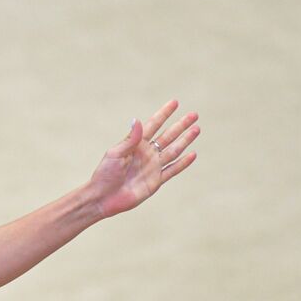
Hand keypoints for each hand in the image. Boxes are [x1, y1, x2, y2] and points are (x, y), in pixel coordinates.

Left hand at [87, 98, 199, 218]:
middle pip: (168, 136)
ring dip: (185, 140)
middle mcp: (147, 153)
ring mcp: (153, 167)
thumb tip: (137, 120)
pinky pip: (172, 170)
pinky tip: (192, 154)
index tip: (175, 102)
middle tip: (194, 114)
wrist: (103, 197)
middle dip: (181, 125)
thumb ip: (130, 139)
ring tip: (197, 129)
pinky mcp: (156, 181)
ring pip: (174, 150)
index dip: (164, 114)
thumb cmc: (105, 174)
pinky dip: (183, 163)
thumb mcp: (115, 153)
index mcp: (136, 144)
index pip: (154, 125)